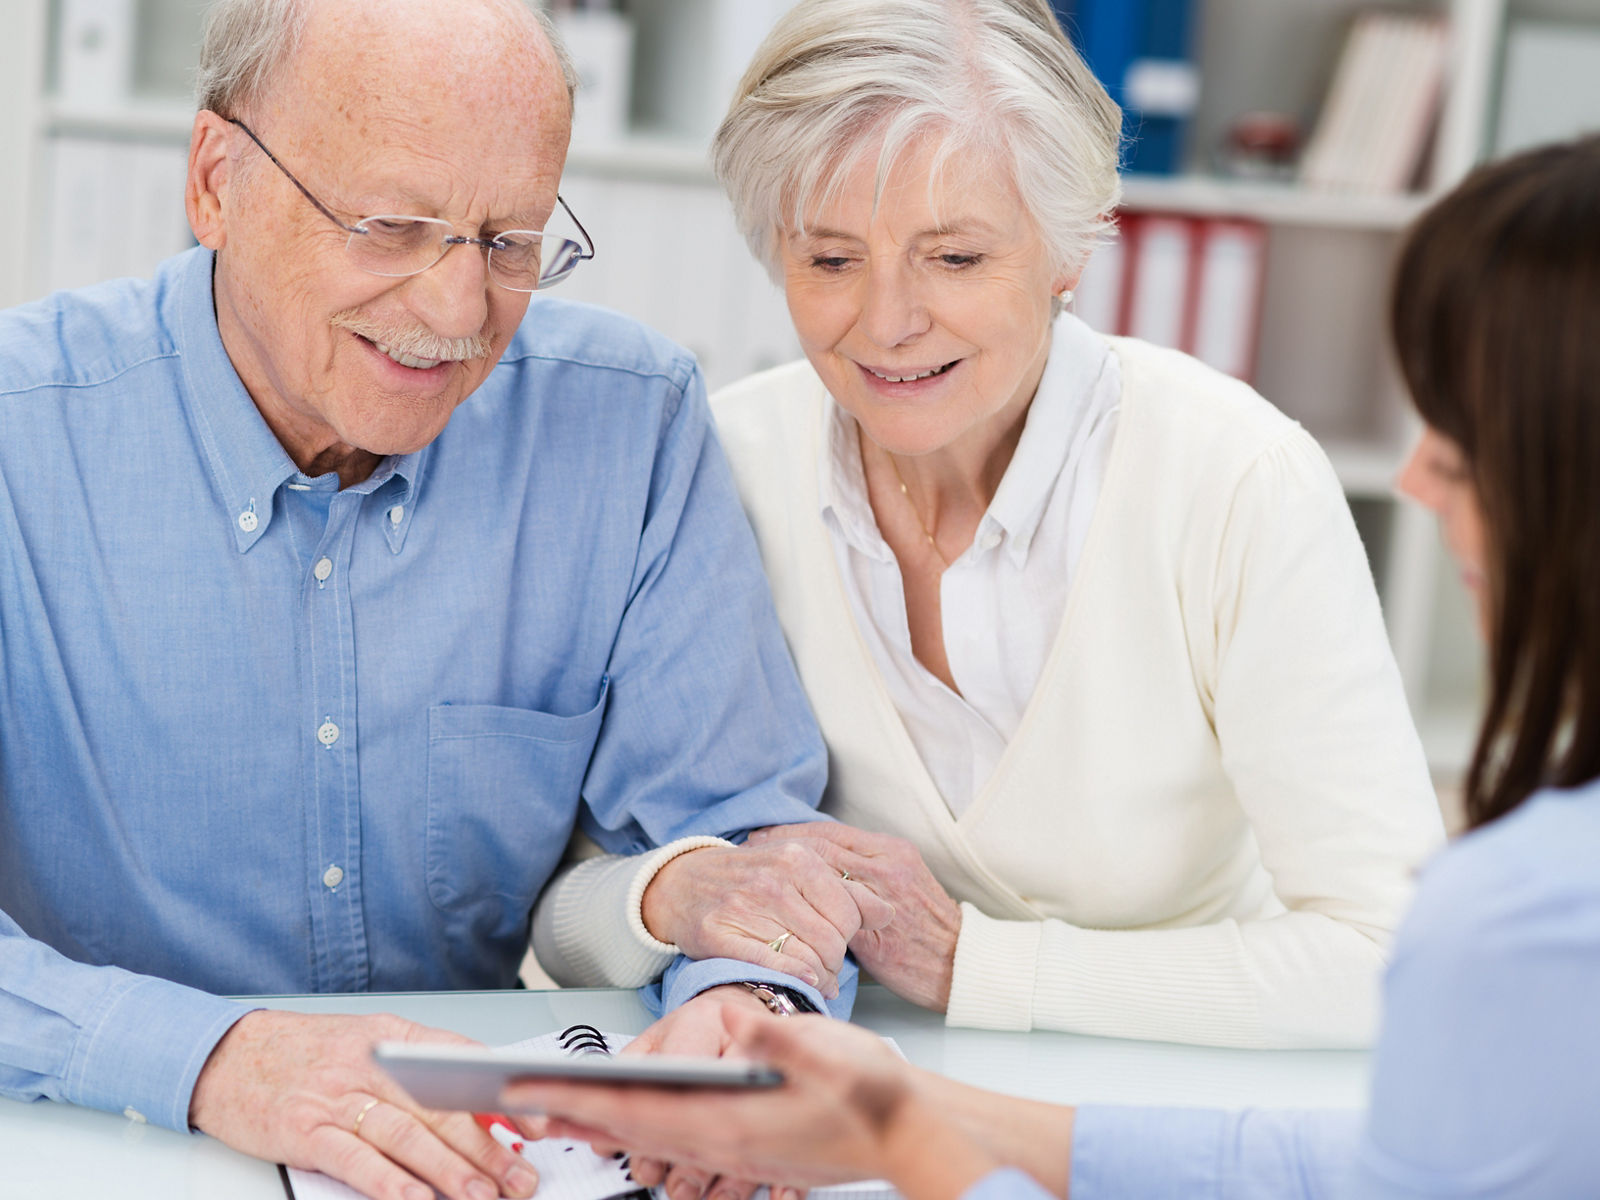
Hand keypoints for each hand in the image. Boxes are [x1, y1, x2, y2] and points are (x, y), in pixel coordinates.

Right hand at [189, 1009, 538, 1199]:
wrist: (224, 1055)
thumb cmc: (303, 1055)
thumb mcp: (366, 1044)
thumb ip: (417, 1070)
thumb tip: (478, 1108)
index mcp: (391, 1037)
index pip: (462, 1062)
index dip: (503, 1095)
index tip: (539, 1123)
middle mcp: (368, 1063)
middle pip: (440, 1107)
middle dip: (487, 1148)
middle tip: (519, 1178)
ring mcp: (335, 1096)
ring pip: (406, 1135)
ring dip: (449, 1171)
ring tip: (483, 1196)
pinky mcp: (304, 1130)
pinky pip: (355, 1159)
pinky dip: (388, 1182)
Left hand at [503, 1008, 998, 1199]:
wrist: (913, 1136)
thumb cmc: (878, 1095)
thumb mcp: (837, 1055)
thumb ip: (788, 1043)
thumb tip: (746, 1028)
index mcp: (731, 1125)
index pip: (634, 1111)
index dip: (577, 1101)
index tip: (526, 1095)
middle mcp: (723, 1145)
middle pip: (628, 1132)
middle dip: (568, 1118)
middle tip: (509, 1106)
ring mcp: (735, 1152)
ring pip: (647, 1142)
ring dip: (597, 1126)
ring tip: (554, 1114)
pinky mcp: (748, 1149)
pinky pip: (674, 1145)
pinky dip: (638, 1134)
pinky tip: (629, 1128)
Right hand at [641, 837, 894, 999]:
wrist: (684, 883)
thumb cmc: (751, 877)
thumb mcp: (799, 867)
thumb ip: (846, 886)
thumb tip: (889, 911)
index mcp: (798, 857)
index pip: (850, 910)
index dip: (852, 933)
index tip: (843, 938)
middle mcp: (773, 880)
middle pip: (832, 939)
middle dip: (836, 959)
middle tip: (830, 963)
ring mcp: (744, 907)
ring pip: (807, 958)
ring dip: (819, 975)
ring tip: (818, 975)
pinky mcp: (720, 934)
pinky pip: (773, 966)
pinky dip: (795, 977)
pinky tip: (802, 978)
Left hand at [747, 825, 960, 1011]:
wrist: (960, 966)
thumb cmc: (926, 933)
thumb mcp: (900, 890)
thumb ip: (865, 877)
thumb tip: (820, 875)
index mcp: (892, 852)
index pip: (832, 832)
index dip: (795, 833)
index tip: (765, 836)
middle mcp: (887, 865)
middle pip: (821, 845)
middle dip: (781, 847)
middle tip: (750, 850)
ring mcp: (881, 895)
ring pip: (821, 873)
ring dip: (784, 874)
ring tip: (757, 876)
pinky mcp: (875, 929)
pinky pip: (828, 913)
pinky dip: (800, 909)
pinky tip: (779, 913)